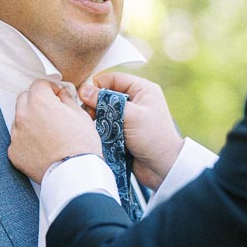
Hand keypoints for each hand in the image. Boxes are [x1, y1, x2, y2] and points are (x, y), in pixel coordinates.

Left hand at [8, 79, 101, 182]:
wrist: (75, 175)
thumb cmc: (82, 144)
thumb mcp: (81, 115)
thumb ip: (67, 99)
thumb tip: (61, 94)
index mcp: (39, 102)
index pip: (39, 84)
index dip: (51, 88)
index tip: (58, 96)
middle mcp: (23, 115)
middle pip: (24, 99)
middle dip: (36, 101)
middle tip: (51, 113)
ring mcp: (16, 135)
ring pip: (20, 120)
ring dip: (31, 121)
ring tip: (48, 134)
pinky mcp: (13, 153)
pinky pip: (18, 140)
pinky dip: (27, 141)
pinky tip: (42, 149)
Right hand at [79, 72, 182, 189]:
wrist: (162, 168)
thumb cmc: (153, 138)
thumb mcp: (130, 116)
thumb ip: (107, 102)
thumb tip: (84, 90)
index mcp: (142, 89)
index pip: (114, 79)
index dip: (98, 86)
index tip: (85, 97)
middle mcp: (136, 100)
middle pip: (107, 95)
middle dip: (95, 103)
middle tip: (87, 114)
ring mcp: (130, 117)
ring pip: (105, 111)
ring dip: (97, 117)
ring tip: (91, 125)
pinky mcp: (125, 131)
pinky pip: (108, 124)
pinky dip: (101, 128)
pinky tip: (96, 133)